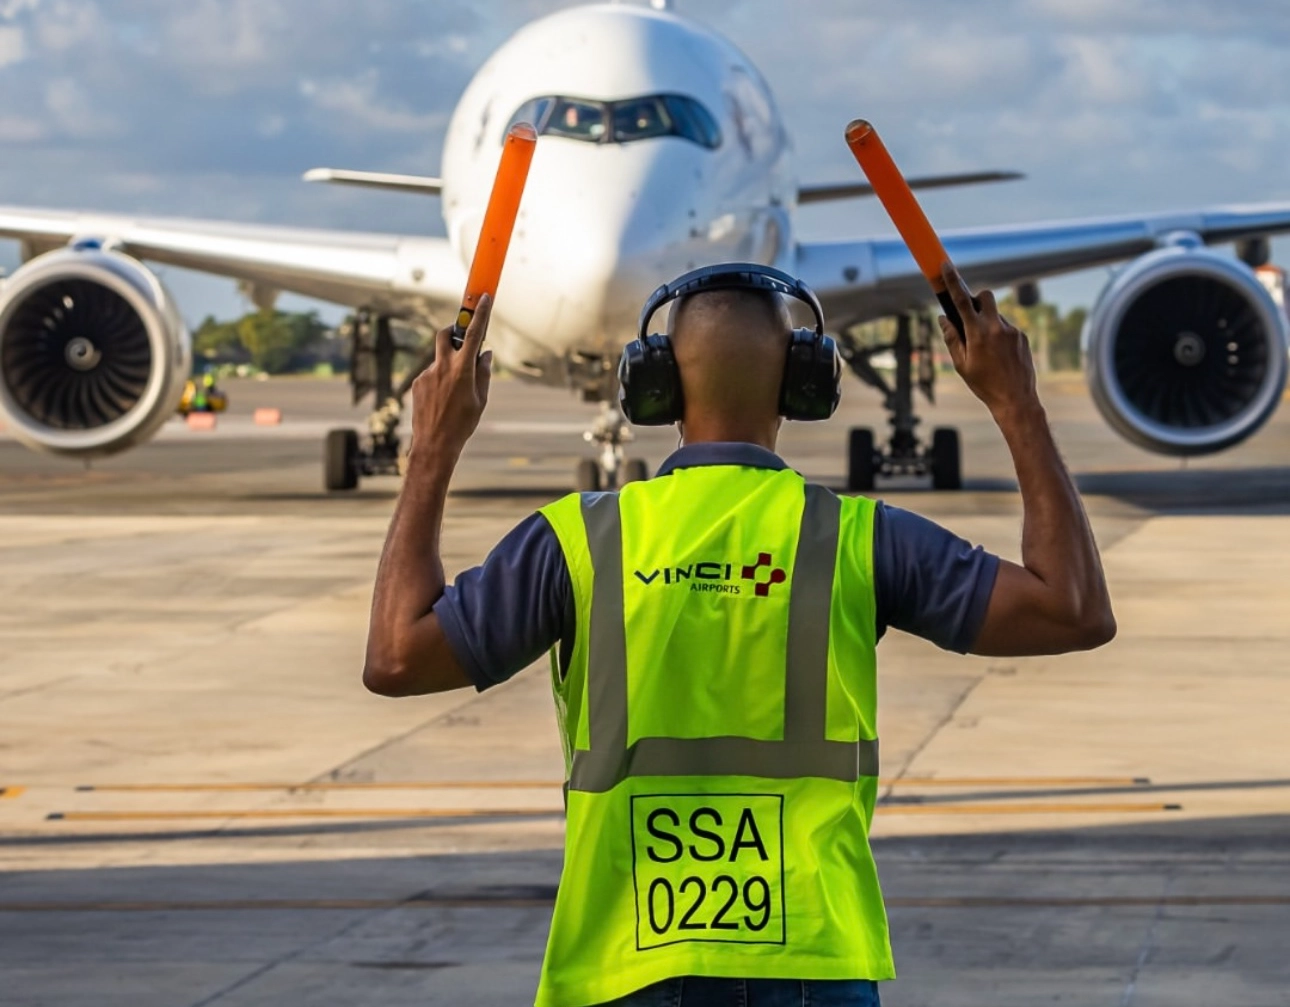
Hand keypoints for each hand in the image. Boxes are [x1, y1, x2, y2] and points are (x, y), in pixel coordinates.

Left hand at [408, 294, 493, 464]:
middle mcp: (442, 366)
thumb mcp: (480, 399)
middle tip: (462, 336)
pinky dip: (439, 380)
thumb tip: (485, 354)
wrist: (434, 444)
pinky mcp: (417, 383)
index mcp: (462, 369)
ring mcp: (427, 374)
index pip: (474, 334)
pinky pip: (431, 373)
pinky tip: (442, 400)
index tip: (484, 298)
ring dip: (449, 365)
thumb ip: (484, 373)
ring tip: (454, 392)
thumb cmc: (462, 424)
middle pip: (445, 333)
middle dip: (454, 329)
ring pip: (439, 358)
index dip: (480, 314)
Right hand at [937, 262, 1038, 422]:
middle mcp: (996, 327)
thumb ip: (951, 338)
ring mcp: (1012, 330)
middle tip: (970, 317)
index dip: (952, 281)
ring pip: (996, 315)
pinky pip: (1006, 328)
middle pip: (985, 296)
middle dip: (977, 299)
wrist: (1016, 399)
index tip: (946, 266)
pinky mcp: (1022, 337)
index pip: (962, 300)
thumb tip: (944, 319)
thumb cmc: (984, 385)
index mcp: (977, 334)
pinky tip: (999, 357)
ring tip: (987, 351)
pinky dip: (999, 336)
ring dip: (987, 324)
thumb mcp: (961, 364)